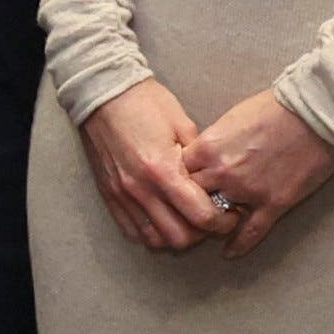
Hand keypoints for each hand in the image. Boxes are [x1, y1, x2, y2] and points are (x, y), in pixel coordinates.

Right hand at [77, 81, 230, 254]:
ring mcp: (123, 196)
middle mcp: (141, 189)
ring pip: (155, 239)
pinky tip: (164, 219)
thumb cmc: (146, 103)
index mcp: (163, 170)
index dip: (223, 221)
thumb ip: (200, 159)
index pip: (201, 216)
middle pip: (179, 237)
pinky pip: (133, 231)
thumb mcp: (183, 125)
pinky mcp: (110, 196)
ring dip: (176, 235)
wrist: (103, 94)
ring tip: (187, 220)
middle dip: (202, 233)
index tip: (230, 213)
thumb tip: (216, 183)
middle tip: (212, 218)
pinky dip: (152, 232)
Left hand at [185, 92, 333, 255]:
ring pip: (218, 217)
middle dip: (192, 202)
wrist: (316, 111)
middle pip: (192, 198)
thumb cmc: (276, 107)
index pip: (178, 173)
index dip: (180, 180)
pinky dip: (239, 245)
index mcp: (208, 148)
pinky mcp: (274, 203)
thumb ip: (213, 142)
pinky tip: (231, 252)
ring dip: (215, 221)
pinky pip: (251, 232)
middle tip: (193, 208)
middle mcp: (222, 172)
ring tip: (213, 226)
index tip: (183, 185)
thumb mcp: (232, 118)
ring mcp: (247, 190)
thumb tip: (203, 156)